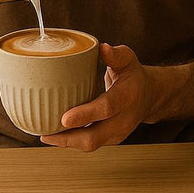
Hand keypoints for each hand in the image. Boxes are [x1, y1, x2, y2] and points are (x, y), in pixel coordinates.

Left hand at [40, 43, 154, 151]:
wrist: (149, 96)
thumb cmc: (133, 75)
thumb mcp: (128, 60)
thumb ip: (115, 55)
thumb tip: (102, 48)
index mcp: (127, 97)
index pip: (106, 108)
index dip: (85, 114)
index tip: (65, 118)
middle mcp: (124, 120)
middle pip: (95, 136)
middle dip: (69, 137)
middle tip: (46, 132)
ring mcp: (117, 133)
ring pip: (90, 144)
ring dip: (66, 142)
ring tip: (44, 134)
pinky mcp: (110, 139)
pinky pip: (89, 144)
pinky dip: (70, 142)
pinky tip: (54, 135)